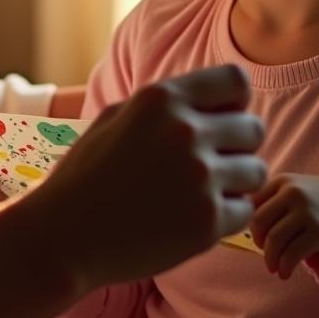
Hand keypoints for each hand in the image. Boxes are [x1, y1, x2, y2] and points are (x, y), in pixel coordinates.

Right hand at [27, 65, 266, 297]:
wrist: (62, 236)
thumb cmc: (85, 175)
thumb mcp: (115, 118)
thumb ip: (164, 103)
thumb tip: (210, 95)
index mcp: (161, 99)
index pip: (236, 81)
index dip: (235, 102)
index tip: (220, 122)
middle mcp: (185, 131)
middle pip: (254, 128)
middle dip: (237, 146)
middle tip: (209, 166)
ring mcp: (199, 177)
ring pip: (256, 172)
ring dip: (235, 184)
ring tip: (198, 194)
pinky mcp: (207, 222)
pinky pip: (244, 212)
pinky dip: (225, 218)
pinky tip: (190, 220)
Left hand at [249, 173, 318, 278]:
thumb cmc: (311, 203)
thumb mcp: (290, 191)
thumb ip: (266, 201)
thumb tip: (233, 221)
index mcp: (282, 181)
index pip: (251, 204)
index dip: (247, 223)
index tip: (254, 234)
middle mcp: (294, 193)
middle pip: (258, 222)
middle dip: (257, 241)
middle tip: (262, 250)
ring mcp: (307, 212)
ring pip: (274, 240)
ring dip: (269, 259)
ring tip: (272, 267)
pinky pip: (292, 254)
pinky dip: (284, 267)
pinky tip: (284, 273)